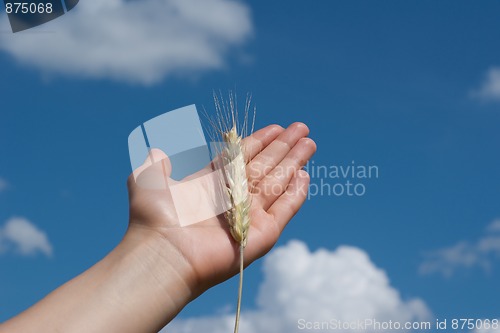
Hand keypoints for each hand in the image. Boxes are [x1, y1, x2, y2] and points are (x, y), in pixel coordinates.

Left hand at [126, 123, 315, 294]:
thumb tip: (155, 149)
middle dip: (283, 147)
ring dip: (294, 163)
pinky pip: (284, 210)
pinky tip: (305, 175)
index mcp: (211, 185)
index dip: (260, 141)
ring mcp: (249, 217)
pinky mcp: (262, 234)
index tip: (277, 127)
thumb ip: (154, 164)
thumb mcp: (147, 181)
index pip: (242, 157)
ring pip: (277, 183)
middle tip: (302, 129)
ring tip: (309, 143)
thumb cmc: (153, 218)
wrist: (163, 254)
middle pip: (264, 167)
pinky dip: (295, 194)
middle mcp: (232, 199)